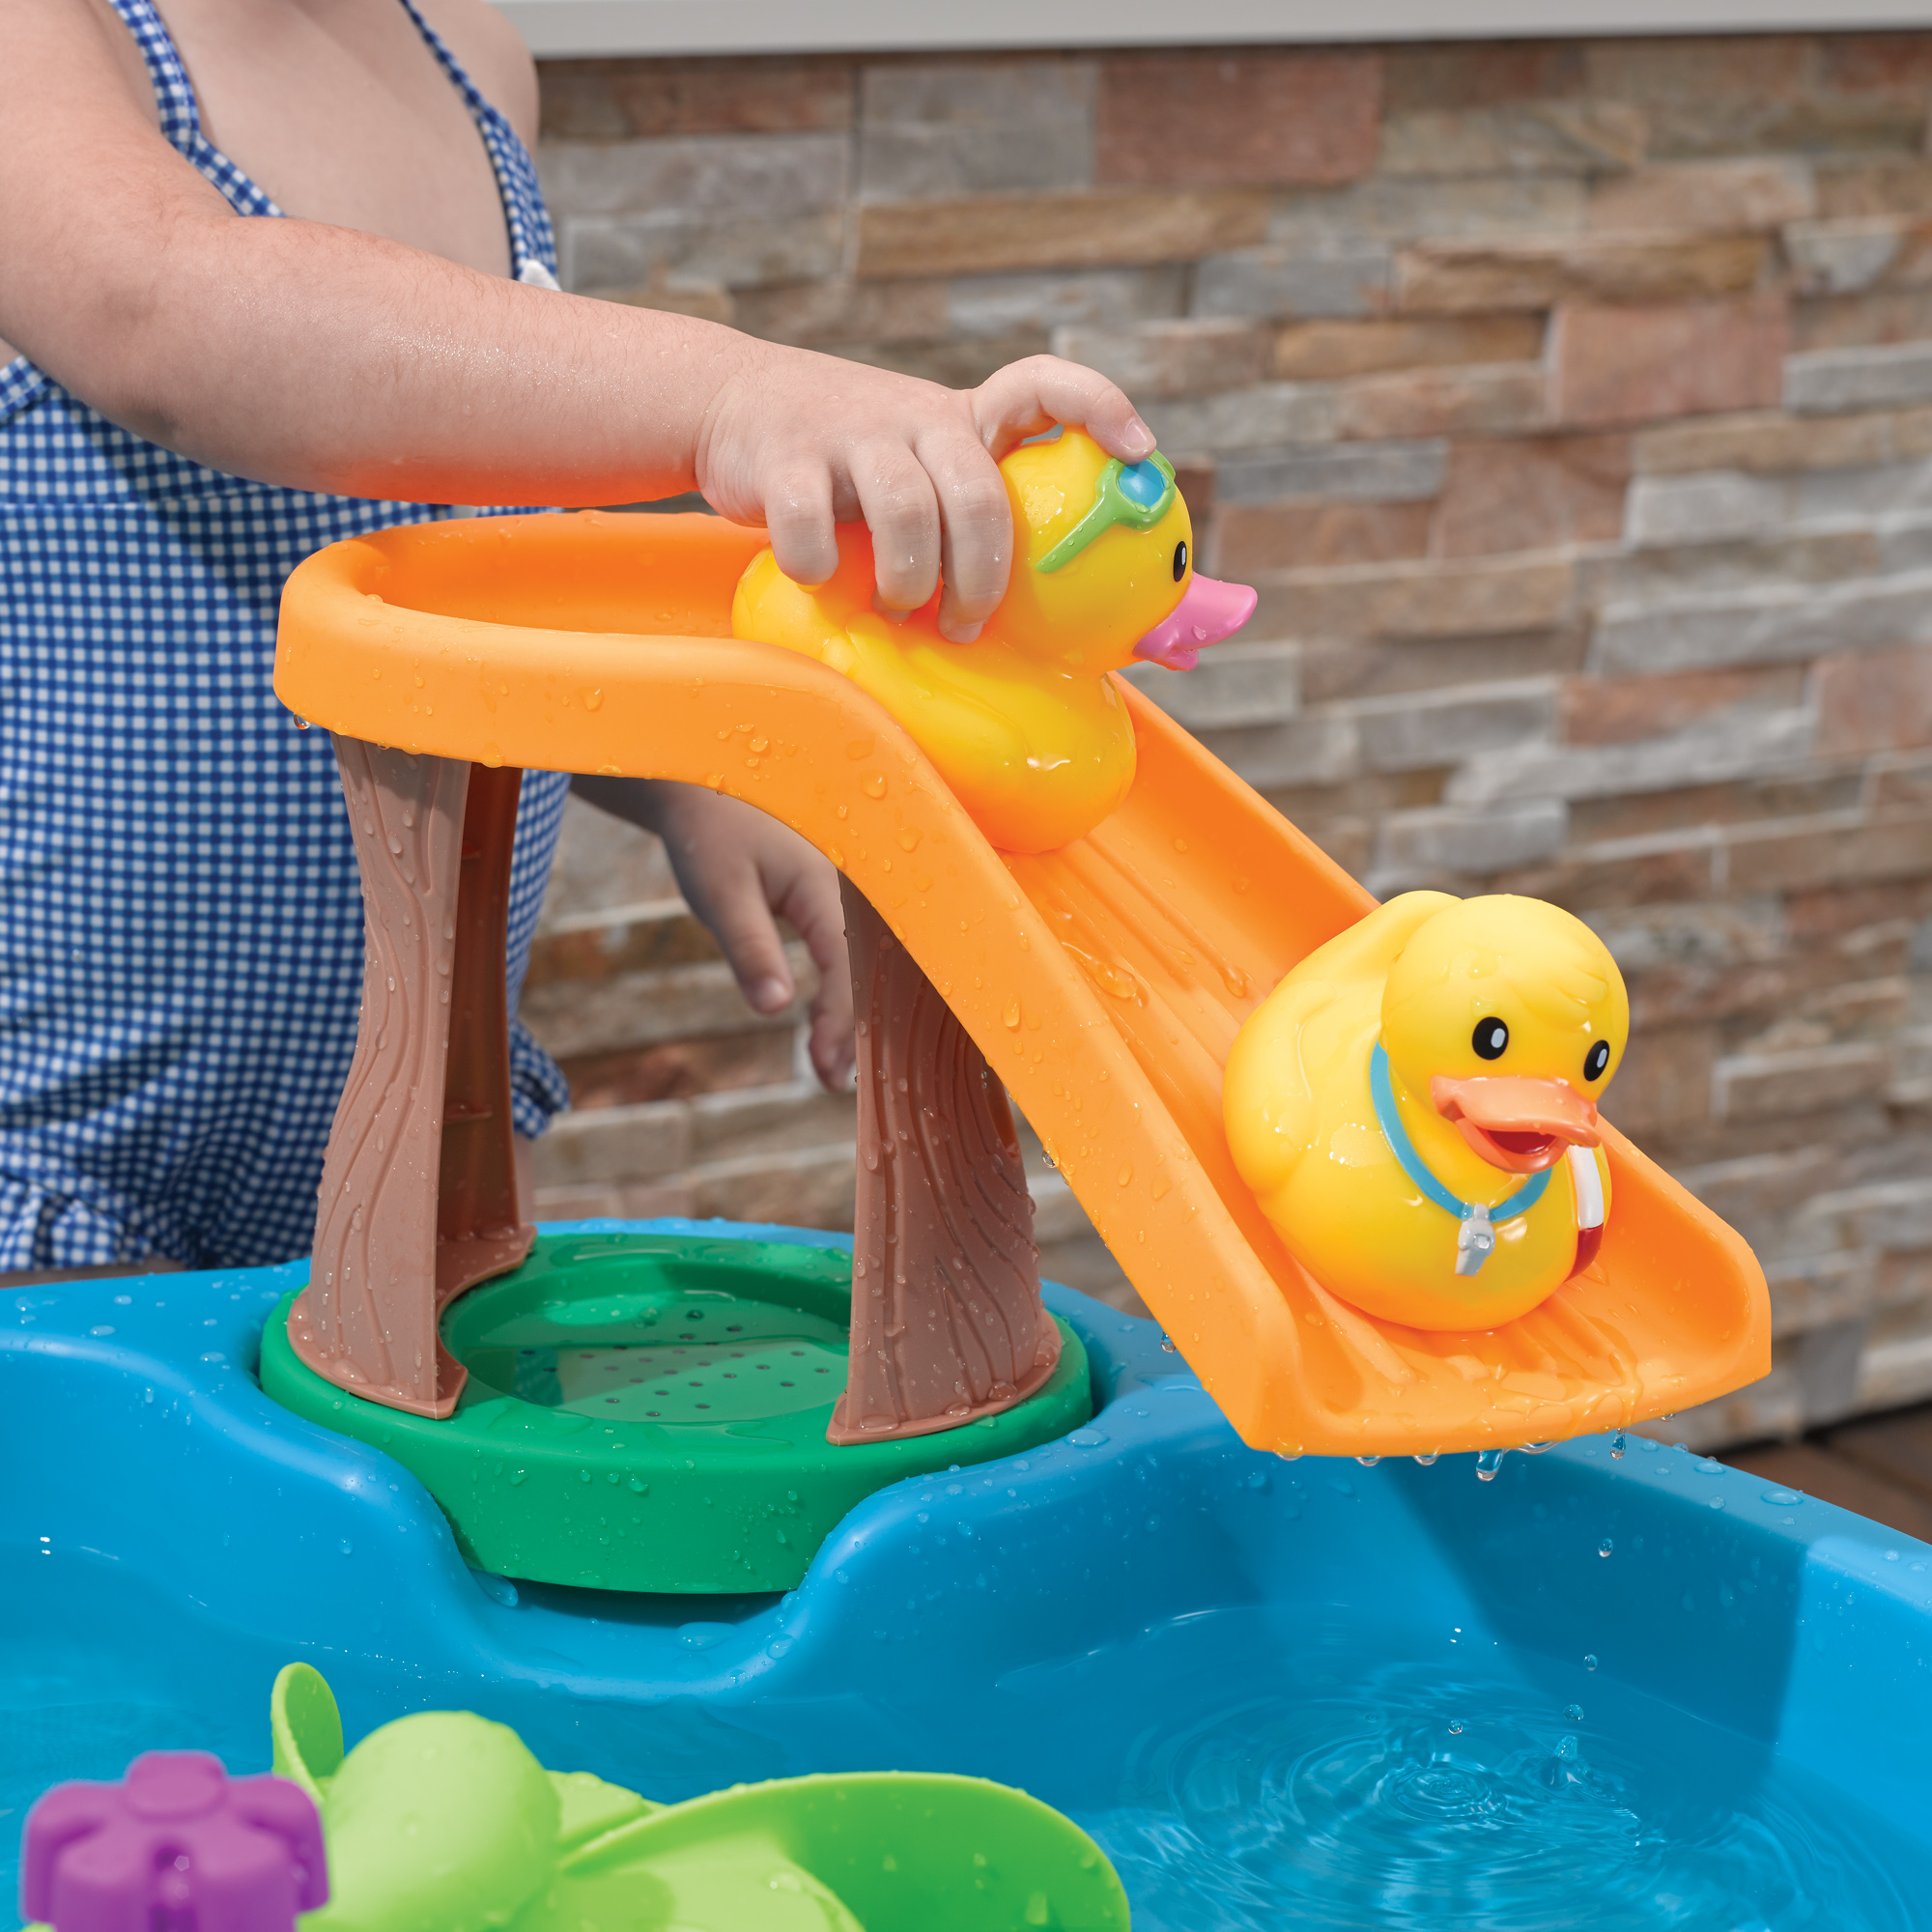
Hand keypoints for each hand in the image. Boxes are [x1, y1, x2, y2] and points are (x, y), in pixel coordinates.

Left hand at [572, 777, 854, 1091]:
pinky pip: (839, 951)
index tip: (824, 1069)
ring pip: (854, 963)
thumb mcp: (719, 893)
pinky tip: (819, 1022)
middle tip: (830, 1083)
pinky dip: (835, 990)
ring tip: (829, 1067)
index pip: (844, 968)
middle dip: (849, 1028)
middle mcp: (840, 891)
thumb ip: (750, 949)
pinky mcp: (818, 898)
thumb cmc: (707, 833)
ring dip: (844, 1013)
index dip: (838, 1022)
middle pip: (861, 971)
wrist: (695, 781)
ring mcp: (833, 894)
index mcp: (824, 887)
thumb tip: (775, 1009)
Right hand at [695, 350, 1153, 643]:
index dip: (1097, 405)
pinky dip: (819, 569)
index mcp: (961, 419)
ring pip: (904, 511)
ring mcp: (850, 431)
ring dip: (909, 583)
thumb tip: (1069, 620)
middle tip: (968, 626)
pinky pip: (812, 527)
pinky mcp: (786, 456)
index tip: (1141, 448)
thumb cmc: (852, 467)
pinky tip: (822, 579)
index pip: (1041, 384)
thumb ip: (975, 512)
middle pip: (977, 493)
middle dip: (982, 577)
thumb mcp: (921, 465)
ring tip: (899, 610)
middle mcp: (915, 415)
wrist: (732, 404)